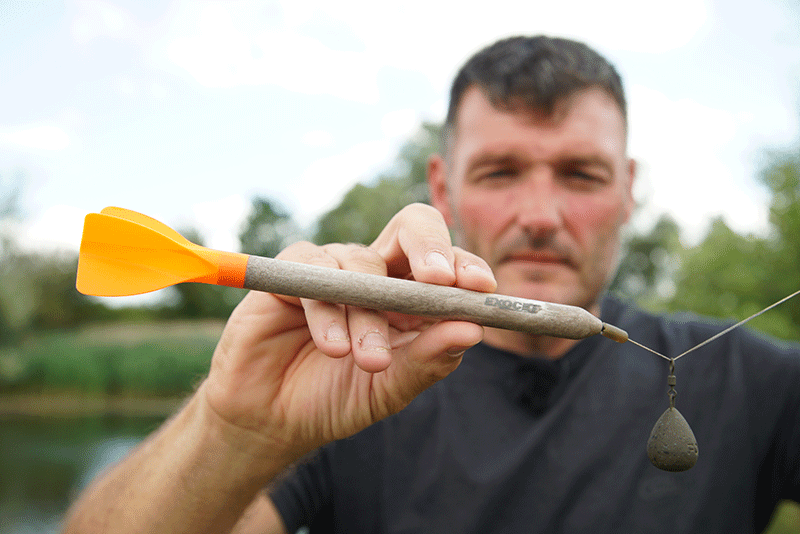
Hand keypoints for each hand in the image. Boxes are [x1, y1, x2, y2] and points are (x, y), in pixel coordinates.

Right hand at [201, 204, 496, 467]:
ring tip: (371, 361)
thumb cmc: (337, 398)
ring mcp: (335, 269)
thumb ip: (429, 360)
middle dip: (430, 247)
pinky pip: (314, 271)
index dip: (465, 265)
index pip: (447, 262)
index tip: (480, 287)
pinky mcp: (292, 274)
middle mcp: (377, 273)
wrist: (273, 420)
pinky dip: (327, 311)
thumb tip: (473, 329)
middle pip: (412, 227)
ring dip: (370, 316)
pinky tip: (333, 346)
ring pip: (362, 265)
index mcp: (410, 296)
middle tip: (438, 280)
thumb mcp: (391, 389)